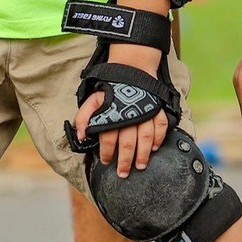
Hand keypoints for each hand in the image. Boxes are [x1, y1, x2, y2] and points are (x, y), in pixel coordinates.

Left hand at [78, 44, 167, 177]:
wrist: (131, 68)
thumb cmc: (111, 88)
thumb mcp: (92, 100)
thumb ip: (84, 118)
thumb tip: (81, 137)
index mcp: (112, 115)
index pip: (108, 139)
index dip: (106, 153)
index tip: (105, 162)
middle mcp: (129, 116)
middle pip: (127, 144)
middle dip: (124, 161)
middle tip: (123, 173)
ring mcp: (145, 113)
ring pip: (145, 138)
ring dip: (143, 154)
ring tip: (140, 166)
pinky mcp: (157, 109)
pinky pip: (161, 126)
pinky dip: (159, 138)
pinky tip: (155, 148)